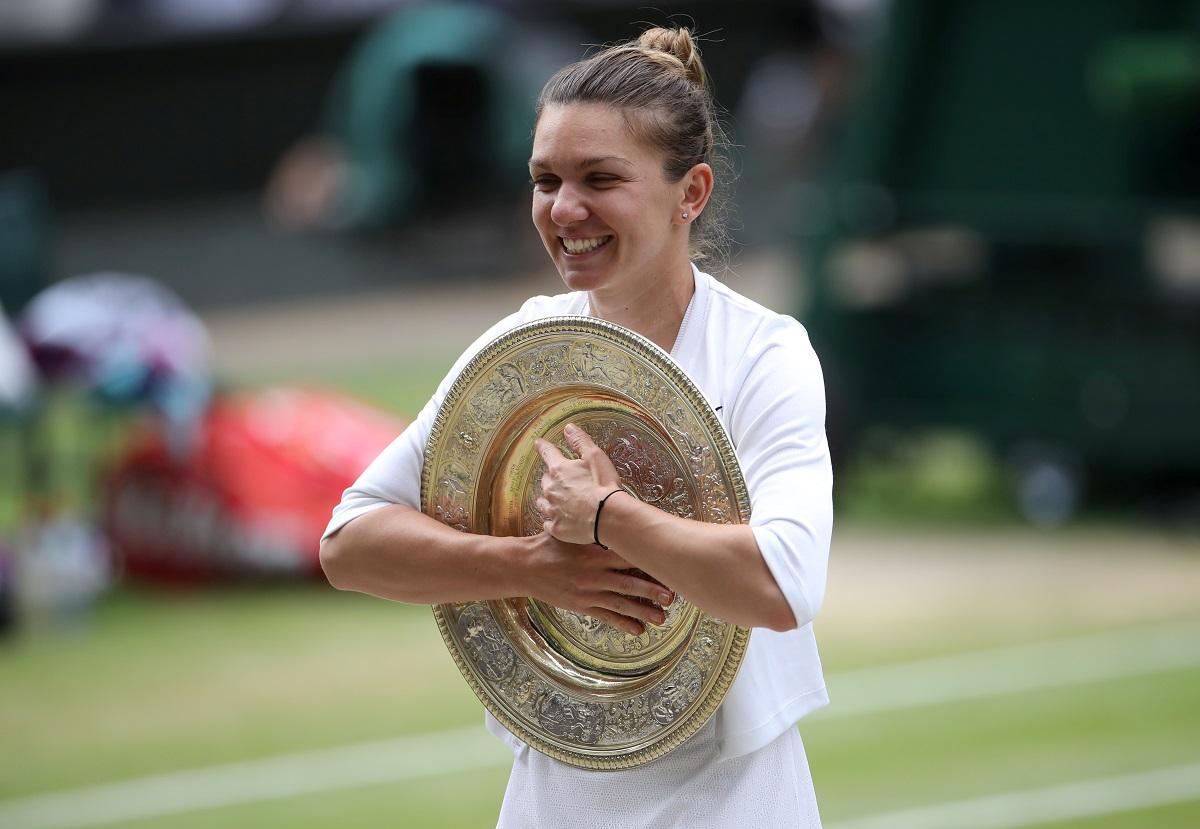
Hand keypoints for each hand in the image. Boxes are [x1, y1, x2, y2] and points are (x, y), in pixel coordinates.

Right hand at [520, 532, 673, 635]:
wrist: (525, 566)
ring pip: (621, 603)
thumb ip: (594, 531)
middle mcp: (594, 574)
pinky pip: (606, 616)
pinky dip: (623, 623)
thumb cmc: (550, 545)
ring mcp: (589, 592)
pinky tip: (638, 630)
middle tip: (672, 596)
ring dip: (643, 611)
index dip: (648, 562)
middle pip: (629, 583)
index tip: (666, 565)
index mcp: (594, 553)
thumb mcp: (572, 533)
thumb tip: (617, 520)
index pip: (627, 557)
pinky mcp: (582, 606)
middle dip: (652, 591)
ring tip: (661, 617)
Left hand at [534, 423, 622, 544]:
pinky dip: (552, 520)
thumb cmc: (604, 485)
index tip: (538, 443)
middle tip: (564, 481)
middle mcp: (550, 489)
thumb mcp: (595, 457)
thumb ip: (580, 441)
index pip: (547, 453)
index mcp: (559, 470)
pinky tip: (560, 520)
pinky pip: (548, 523)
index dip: (543, 447)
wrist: (608, 518)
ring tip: (558, 501)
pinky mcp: (556, 528)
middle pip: (545, 480)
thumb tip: (568, 428)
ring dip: (549, 500)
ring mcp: (552, 510)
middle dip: (552, 479)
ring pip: (542, 503)